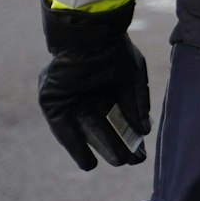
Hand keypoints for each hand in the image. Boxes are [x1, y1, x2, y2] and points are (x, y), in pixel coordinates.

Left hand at [39, 0, 150, 170]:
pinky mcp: (54, 103)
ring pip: (87, 129)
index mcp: (106, 86)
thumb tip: (145, 130)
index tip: (140, 151)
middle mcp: (88, 94)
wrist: (91, 37)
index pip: (118, 115)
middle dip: (118, 143)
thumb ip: (137, 104)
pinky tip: (88, 163)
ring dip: (102, 147)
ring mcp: (71, 99)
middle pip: (104, 125)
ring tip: (119, 162)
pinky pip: (64, 130)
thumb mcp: (132, 78)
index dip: (129, 133)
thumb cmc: (114, 51)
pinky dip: (75, 146)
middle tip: (132, 160)